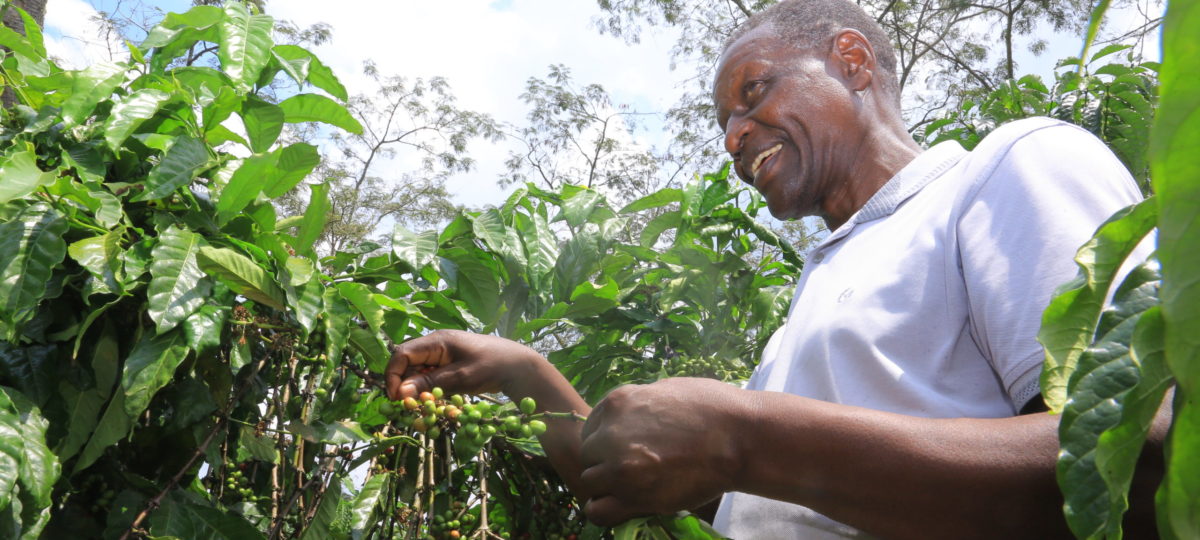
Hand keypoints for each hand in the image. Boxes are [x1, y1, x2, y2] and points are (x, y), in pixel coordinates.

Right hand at [385, 329, 539, 400]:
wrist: (518, 366)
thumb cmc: (492, 366)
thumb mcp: (461, 377)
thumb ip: (430, 384)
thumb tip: (400, 393)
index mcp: (437, 341)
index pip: (402, 353)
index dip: (394, 375)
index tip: (396, 398)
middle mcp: (436, 345)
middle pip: (408, 364)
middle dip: (405, 385)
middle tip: (412, 406)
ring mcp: (442, 355)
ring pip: (418, 372)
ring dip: (418, 389)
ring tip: (428, 405)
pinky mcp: (449, 365)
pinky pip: (431, 376)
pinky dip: (430, 389)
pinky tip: (438, 400)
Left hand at [577, 377, 746, 525]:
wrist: (739, 436)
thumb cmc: (712, 407)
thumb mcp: (665, 390)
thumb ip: (638, 406)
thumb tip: (630, 418)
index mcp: (618, 402)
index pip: (592, 427)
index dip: (606, 440)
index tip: (624, 448)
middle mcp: (611, 433)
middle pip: (588, 455)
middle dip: (605, 462)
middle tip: (634, 469)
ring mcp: (619, 466)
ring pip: (590, 481)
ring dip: (607, 486)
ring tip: (634, 486)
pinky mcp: (634, 495)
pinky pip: (598, 510)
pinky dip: (605, 510)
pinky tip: (623, 506)